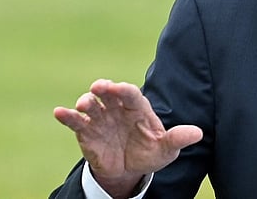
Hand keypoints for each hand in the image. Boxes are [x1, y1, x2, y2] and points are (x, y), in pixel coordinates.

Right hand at [54, 79, 202, 197]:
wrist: (129, 170)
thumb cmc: (149, 153)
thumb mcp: (166, 149)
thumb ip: (177, 139)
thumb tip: (198, 134)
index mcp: (138, 108)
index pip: (131, 94)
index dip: (125, 90)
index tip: (120, 88)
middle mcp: (117, 108)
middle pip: (109, 93)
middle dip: (104, 88)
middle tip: (100, 87)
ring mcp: (101, 118)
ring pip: (91, 105)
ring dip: (86, 102)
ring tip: (84, 104)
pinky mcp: (86, 131)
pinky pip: (75, 121)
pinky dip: (67, 116)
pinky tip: (59, 112)